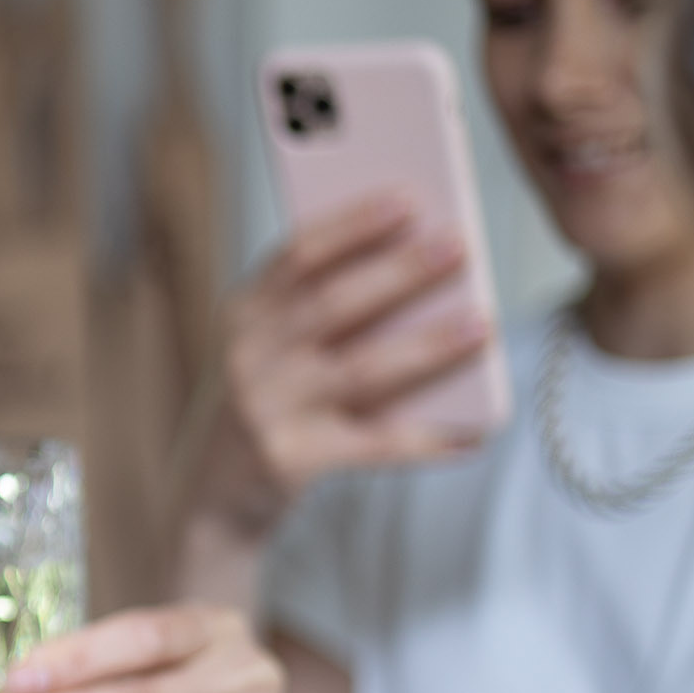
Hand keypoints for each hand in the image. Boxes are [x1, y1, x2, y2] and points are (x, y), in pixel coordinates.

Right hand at [194, 194, 489, 537]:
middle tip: (457, 245)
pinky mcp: (291, 460)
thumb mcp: (270, 346)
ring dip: (427, 345)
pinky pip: (372, 445)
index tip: (407, 199)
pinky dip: (427, 439)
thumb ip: (320, 309)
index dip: (353, 225)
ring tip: (482, 324)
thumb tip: (419, 270)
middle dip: (399, 271)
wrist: (211, 493)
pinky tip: (473, 433)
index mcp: (244, 313)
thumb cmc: (265, 403)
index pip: (298, 255)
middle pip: (332, 303)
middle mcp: (249, 355)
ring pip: (360, 369)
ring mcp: (266, 409)